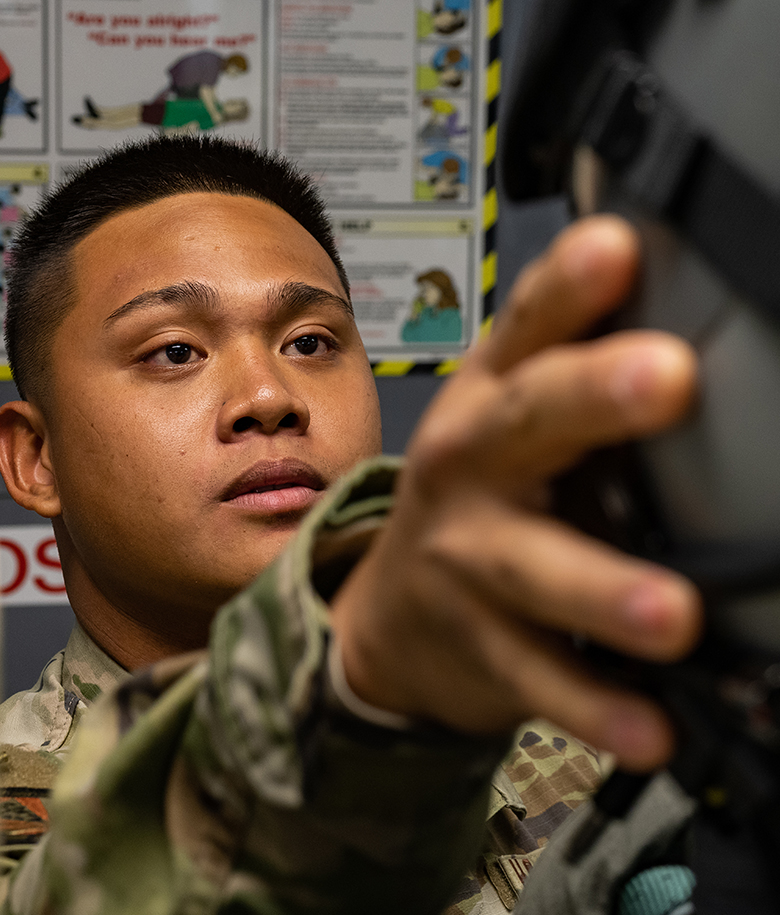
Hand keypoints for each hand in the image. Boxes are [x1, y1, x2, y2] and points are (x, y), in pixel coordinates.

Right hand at [330, 215, 702, 772]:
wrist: (394, 610)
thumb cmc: (474, 495)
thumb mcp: (507, 419)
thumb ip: (577, 366)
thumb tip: (689, 301)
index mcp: (490, 398)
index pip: (528, 327)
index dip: (568, 287)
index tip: (620, 247)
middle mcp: (469, 465)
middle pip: (525, 422)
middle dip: (591, 397)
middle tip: (666, 378)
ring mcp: (467, 557)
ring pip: (533, 567)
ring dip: (600, 587)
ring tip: (669, 614)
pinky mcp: (479, 643)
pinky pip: (537, 677)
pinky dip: (592, 706)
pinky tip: (646, 728)